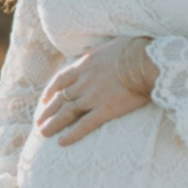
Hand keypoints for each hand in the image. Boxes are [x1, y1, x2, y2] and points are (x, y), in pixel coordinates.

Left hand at [36, 36, 156, 146]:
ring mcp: (93, 96)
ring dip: (53, 124)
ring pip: (67, 112)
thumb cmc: (134, 49)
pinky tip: (62, 142)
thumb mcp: (109, 45)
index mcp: (85, 64)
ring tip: (43, 133)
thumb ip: (96, 52)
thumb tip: (89, 53)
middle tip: (39, 122)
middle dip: (47, 111)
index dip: (50, 91)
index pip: (61, 79)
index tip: (44, 100)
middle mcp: (84, 81)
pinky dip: (72, 134)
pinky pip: (84, 125)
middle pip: (60, 98)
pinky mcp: (105, 110)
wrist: (148, 61)